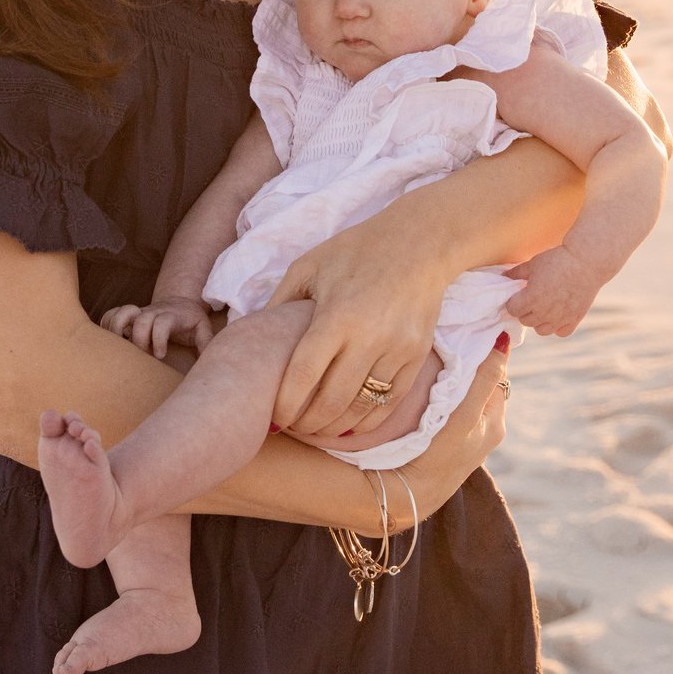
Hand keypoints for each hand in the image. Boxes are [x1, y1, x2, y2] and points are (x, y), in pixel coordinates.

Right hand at [102, 296, 219, 358]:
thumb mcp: (204, 329)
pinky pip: (111, 315)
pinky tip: (112, 342)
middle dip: (139, 339)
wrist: (181, 303)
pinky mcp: (128, 316)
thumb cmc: (191, 321)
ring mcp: (139, 312)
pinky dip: (106, 325)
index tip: (160, 355)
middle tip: (144, 355)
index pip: (162, 322)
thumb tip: (212, 362)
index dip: (159, 338)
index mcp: (172, 315)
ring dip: (118, 329)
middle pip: (140, 319)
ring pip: (121, 313)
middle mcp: (153, 312)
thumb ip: (207, 343)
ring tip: (121, 348)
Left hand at [267, 219, 446, 441]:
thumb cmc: (355, 251)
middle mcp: (369, 337)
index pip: (304, 374)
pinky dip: (368, 421)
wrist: (419, 242)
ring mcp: (397, 349)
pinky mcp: (417, 355)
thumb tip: (253, 340)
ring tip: (316, 431)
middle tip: (292, 429)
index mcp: (336, 315)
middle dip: (308, 424)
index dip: (286, 404)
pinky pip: (390, 402)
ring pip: (362, 407)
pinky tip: (349, 425)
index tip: (274, 418)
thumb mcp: (308, 266)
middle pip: (333, 400)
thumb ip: (280, 304)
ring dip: (336, 427)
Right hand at [386, 339, 510, 525]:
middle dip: (465, 365)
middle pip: (477, 383)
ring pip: (461, 394)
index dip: (483, 353)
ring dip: (450, 379)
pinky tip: (424, 389)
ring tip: (432, 362)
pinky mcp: (442, 442)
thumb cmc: (437, 456)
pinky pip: (447, 407)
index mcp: (496, 422)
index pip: (496, 374)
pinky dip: (440, 395)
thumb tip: (505, 338)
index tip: (465, 332)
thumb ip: (484, 378)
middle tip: (445, 344)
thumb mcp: (465, 414)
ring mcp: (463, 438)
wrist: (404, 495)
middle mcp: (484, 431)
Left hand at [501, 244, 600, 337]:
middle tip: (531, 299)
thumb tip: (503, 277)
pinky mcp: (575, 319)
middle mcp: (545, 311)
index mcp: (532, 298)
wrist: (587, 261)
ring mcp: (560, 317)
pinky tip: (557, 315)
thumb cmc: (558, 259)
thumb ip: (516, 273)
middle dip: (524, 311)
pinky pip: (560, 333)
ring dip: (539, 321)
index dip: (513, 302)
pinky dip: (557, 327)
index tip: (518, 295)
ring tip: (543, 308)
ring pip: (541, 330)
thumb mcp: (533, 263)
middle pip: (525, 320)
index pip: (513, 309)